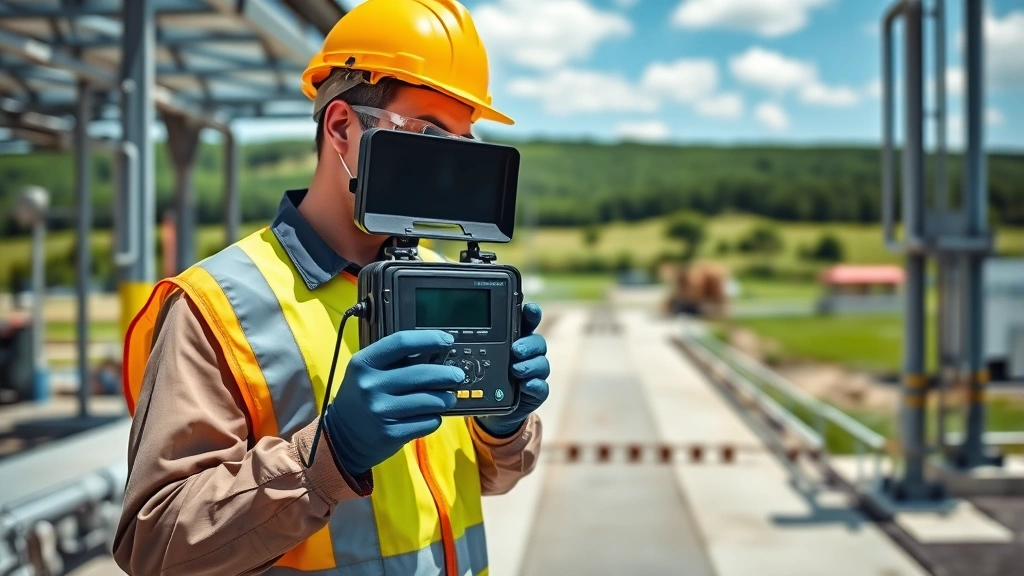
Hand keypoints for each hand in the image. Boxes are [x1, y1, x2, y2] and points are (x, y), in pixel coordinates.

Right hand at [322, 330, 463, 475]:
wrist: (341, 437)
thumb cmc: (361, 398)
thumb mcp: (367, 373)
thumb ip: (395, 362)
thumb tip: (437, 354)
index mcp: (364, 363)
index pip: (402, 342)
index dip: (430, 338)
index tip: (448, 340)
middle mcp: (371, 385)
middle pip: (422, 373)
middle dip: (447, 374)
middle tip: (458, 375)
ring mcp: (381, 411)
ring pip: (430, 400)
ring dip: (446, 399)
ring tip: (448, 398)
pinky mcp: (391, 433)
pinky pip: (427, 422)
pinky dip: (434, 418)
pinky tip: (429, 416)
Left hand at [475, 303, 549, 436]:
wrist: (492, 406)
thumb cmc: (486, 375)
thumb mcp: (477, 357)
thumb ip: (473, 344)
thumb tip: (452, 333)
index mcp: (516, 340)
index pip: (527, 322)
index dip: (531, 314)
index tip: (529, 309)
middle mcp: (528, 354)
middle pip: (538, 342)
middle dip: (528, 344)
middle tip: (516, 350)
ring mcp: (534, 372)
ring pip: (541, 363)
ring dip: (530, 365)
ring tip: (515, 370)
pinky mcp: (536, 391)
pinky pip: (541, 387)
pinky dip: (535, 385)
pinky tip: (526, 385)